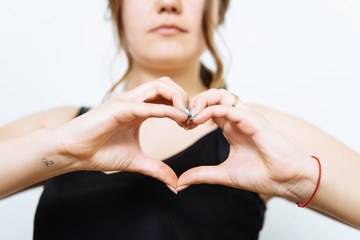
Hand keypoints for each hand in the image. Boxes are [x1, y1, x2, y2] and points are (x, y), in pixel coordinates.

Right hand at [56, 77, 188, 187]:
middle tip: (193, 118)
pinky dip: (165, 110)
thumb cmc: (99, 153)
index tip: (192, 124)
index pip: (167, 97)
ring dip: (178, 98)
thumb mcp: (136, 161)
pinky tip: (179, 119)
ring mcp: (126, 103)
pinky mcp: (118, 108)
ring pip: (158, 86)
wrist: (73, 154)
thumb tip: (175, 184)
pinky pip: (146, 105)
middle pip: (166, 85)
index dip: (184, 107)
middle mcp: (134, 102)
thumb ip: (157, 168)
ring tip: (187, 117)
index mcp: (139, 110)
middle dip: (184, 97)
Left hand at [178, 89, 316, 201]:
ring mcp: (247, 118)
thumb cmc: (263, 175)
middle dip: (195, 102)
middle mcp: (238, 119)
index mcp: (232, 128)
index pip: (210, 109)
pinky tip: (200, 120)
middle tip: (183, 117)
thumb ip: (202, 174)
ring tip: (191, 115)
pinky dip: (212, 109)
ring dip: (203, 100)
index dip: (193, 113)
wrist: (288, 181)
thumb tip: (181, 181)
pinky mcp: (255, 122)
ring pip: (222, 95)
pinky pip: (230, 108)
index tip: (183, 126)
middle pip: (214, 96)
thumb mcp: (224, 174)